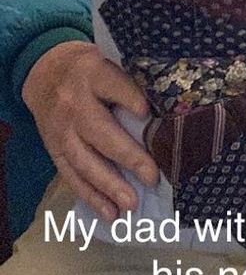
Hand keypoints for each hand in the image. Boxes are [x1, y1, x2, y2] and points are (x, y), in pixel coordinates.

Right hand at [22, 40, 158, 222]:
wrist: (45, 72)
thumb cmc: (90, 69)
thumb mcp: (108, 60)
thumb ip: (131, 79)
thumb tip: (171, 104)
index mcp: (93, 73)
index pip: (111, 84)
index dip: (128, 97)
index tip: (146, 112)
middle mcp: (75, 103)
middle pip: (100, 131)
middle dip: (127, 156)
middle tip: (152, 177)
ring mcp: (62, 129)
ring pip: (84, 160)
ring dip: (109, 186)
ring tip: (131, 204)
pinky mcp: (53, 149)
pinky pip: (71, 176)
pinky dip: (91, 197)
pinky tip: (110, 213)